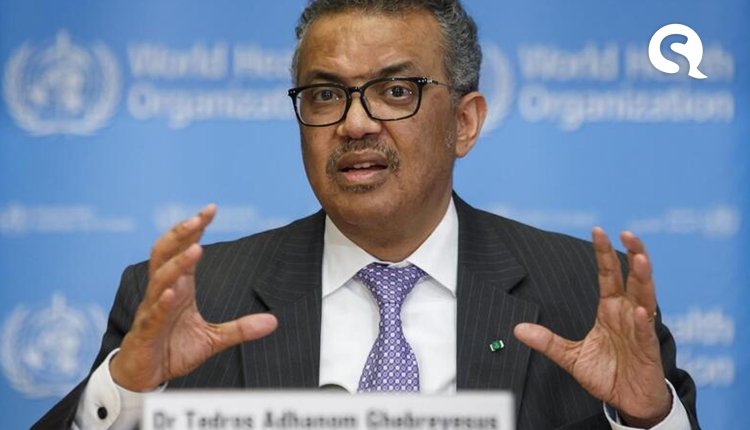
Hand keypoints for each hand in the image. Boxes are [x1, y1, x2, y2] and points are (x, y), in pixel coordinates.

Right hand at [110, 204, 277, 391]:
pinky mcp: (146, 331)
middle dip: (181, 234)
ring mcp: (153, 310)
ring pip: (160, 278)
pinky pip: (153, 313)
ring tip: (196, 249)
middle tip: (198, 218)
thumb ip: (241, 328)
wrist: (145, 376)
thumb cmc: (173, 349)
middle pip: (166, 253)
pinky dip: (162, 301)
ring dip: (177, 263)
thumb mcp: (213, 339)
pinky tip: (172, 292)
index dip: (195, 229)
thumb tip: (273, 321)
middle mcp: (164, 292)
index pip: (185, 250)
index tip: (210, 209)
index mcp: (180, 287)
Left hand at [514, 227, 670, 426]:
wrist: (627, 402)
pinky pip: (646, 333)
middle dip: (633, 254)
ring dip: (644, 278)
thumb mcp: (570, 356)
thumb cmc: (606, 374)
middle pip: (633, 278)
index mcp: (610, 310)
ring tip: (640, 259)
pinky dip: (644, 321)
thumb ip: (547, 341)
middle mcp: (627, 314)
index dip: (604, 254)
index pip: (609, 275)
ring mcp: (640, 330)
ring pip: (646, 298)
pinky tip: (641, 310)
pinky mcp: (648, 350)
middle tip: (627, 233)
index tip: (598, 230)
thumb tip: (518, 329)